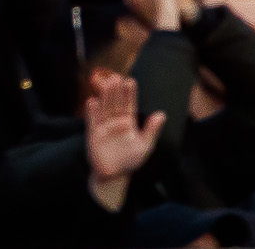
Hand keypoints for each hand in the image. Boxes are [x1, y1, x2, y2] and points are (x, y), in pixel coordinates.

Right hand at [82, 65, 166, 206]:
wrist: (113, 177)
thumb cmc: (130, 162)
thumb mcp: (145, 147)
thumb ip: (152, 130)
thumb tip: (162, 114)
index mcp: (128, 122)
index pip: (129, 104)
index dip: (129, 93)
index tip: (130, 81)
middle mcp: (115, 121)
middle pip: (115, 103)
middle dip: (116, 91)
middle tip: (116, 77)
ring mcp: (104, 127)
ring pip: (104, 108)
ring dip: (104, 97)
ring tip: (106, 84)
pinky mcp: (93, 135)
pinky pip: (92, 121)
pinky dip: (91, 112)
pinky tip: (92, 101)